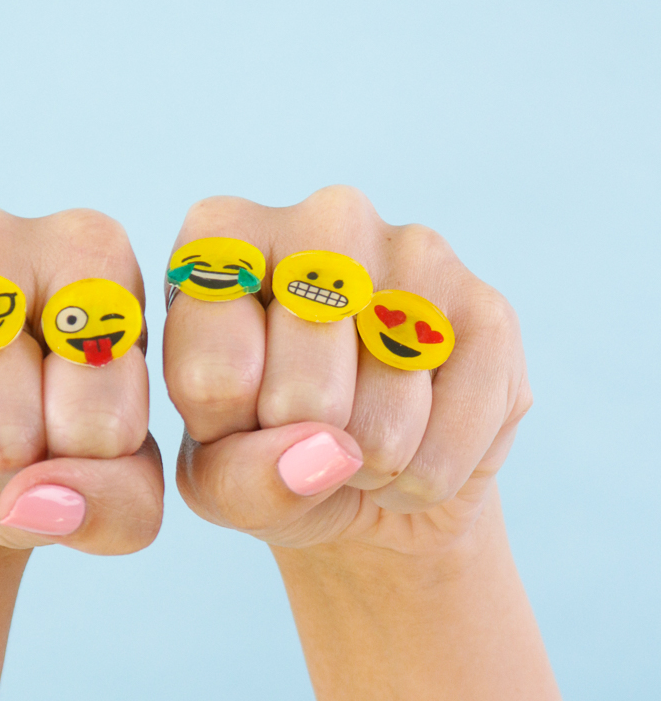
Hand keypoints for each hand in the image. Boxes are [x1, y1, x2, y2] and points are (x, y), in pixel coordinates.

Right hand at [0, 199, 162, 561]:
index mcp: (87, 250)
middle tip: (0, 450)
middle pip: (0, 436)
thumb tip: (38, 501)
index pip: (99, 419)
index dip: (84, 464)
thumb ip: (120, 504)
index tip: (71, 430)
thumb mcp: (120, 490)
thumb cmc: (52, 455)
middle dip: (2, 478)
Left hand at [163, 186, 530, 554]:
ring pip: (382, 427)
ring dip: (369, 469)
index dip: (227, 432)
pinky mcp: (490, 308)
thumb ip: (240, 478)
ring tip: (362, 437)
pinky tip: (417, 445)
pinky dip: (425, 479)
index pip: (211, 373)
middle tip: (311, 431)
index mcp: (222, 237)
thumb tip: (326, 454)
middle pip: (302, 399)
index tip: (237, 413)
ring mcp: (415, 251)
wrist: (369, 478)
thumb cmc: (268, 454)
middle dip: (307, 452)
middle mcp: (322, 218)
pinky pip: (449, 443)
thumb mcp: (218, 482)